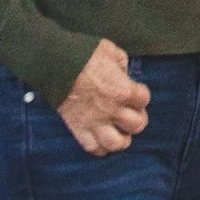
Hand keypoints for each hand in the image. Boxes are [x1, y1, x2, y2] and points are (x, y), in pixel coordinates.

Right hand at [57, 38, 149, 154]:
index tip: (135, 91)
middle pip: (137, 125)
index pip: (144, 99)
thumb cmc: (83, 54)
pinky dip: (99, 147)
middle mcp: (113, 110)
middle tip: (130, 113)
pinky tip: (101, 139)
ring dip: (121, 139)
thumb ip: (121, 64)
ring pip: (117, 143)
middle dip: (136, 118)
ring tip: (120, 132)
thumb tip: (122, 71)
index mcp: (123, 90)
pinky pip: (93, 148)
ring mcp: (95, 122)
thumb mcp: (110, 51)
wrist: (55, 64)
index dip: (140, 94)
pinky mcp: (79, 128)